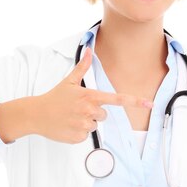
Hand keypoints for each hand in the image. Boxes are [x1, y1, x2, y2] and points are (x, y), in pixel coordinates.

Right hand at [33, 48, 153, 143]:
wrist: (37, 114)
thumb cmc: (55, 97)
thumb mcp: (69, 81)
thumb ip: (83, 66)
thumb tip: (90, 49)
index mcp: (90, 96)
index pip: (117, 99)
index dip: (134, 101)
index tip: (149, 103)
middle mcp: (89, 111)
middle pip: (104, 115)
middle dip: (94, 113)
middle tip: (78, 109)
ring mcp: (83, 125)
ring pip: (95, 126)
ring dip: (86, 123)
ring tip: (72, 117)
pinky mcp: (78, 137)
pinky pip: (86, 136)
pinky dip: (78, 132)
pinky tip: (68, 126)